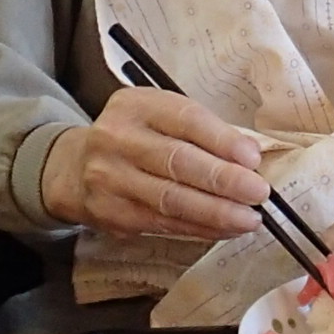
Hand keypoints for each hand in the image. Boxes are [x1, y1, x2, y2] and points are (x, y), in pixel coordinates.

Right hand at [39, 88, 268, 241]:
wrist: (74, 167)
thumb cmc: (135, 136)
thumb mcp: (159, 115)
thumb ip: (200, 130)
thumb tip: (248, 157)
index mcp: (136, 105)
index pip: (184, 119)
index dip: (222, 140)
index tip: (253, 158)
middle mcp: (117, 139)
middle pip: (178, 162)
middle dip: (224, 180)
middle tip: (259, 193)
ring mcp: (110, 179)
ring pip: (171, 200)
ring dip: (216, 213)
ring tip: (249, 219)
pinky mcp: (112, 214)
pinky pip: (164, 224)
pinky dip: (200, 228)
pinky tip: (225, 229)